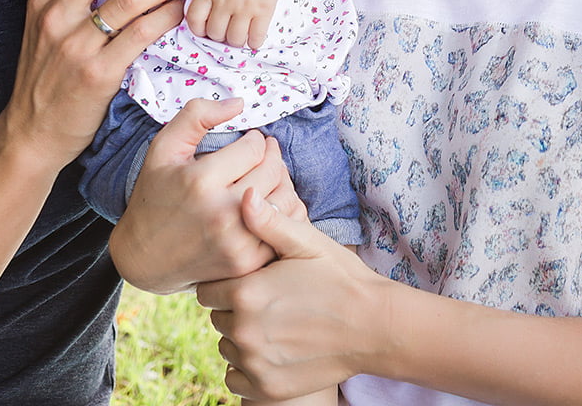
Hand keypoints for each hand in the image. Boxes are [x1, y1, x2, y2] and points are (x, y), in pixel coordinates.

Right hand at [2, 0, 192, 166]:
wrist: (30, 135)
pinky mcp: (99, 72)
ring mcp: (77, 45)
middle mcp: (56, 17)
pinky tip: (182, 10)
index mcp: (40, 3)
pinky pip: (142, 33)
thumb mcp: (38, 35)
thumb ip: (62, 4)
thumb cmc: (42, 84)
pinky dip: (167, 16)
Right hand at [111, 98, 307, 293]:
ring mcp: (236, 242)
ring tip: (268, 175)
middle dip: (271, 157)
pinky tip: (268, 202)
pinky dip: (281, 212)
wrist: (144, 257)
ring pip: (283, 199)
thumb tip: (239, 102)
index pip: (254, 148)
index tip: (250, 141)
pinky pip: (281, 228)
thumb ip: (197, 116)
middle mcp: (222, 213)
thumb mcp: (164, 148)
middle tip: (265, 154)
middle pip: (271, 172)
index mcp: (200, 182)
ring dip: (281, 182)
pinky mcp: (246, 263)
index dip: (255, 140)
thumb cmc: (154, 196)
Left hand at [187, 0, 284, 48]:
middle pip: (215, 33)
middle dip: (220, 36)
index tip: (206, 29)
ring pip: (234, 39)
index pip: (194, 19)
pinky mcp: (263, 10)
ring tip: (240, 34)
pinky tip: (254, 37)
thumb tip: (202, 20)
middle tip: (227, 30)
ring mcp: (245, 6)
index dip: (198, 30)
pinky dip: (254, 42)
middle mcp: (225, 0)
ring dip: (237, 40)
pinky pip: (255, 38)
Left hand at [197, 190, 381, 401]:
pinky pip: (235, 378)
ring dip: (242, 337)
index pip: (206, 290)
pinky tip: (274, 350)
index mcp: (245, 292)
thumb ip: (268, 222)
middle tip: (268, 301)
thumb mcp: (306, 242)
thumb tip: (244, 196)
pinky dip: (248, 368)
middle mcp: (243, 331)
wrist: (375, 326)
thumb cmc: (340, 278)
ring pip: (227, 346)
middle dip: (235, 308)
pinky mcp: (267, 388)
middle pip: (216, 318)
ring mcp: (254, 363)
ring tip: (275, 325)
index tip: (251, 280)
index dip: (227, 283)